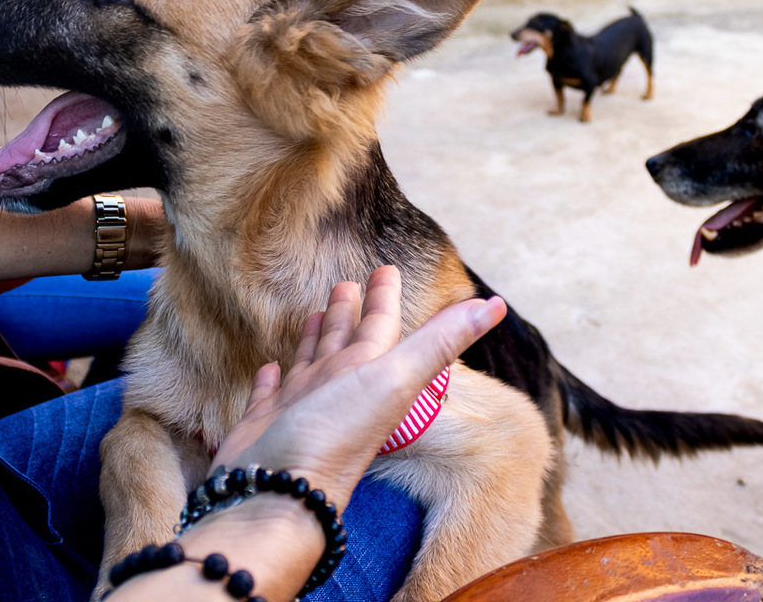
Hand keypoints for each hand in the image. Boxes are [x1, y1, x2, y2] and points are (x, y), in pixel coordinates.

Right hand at [211, 265, 506, 511]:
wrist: (281, 494)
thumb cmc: (337, 435)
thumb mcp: (396, 378)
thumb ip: (442, 341)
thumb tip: (498, 305)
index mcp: (370, 374)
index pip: (382, 325)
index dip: (385, 297)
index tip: (385, 269)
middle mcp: (338, 389)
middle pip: (347, 341)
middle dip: (349, 311)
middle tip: (347, 282)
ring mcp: (301, 408)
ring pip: (311, 362)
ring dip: (315, 338)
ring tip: (315, 314)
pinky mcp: (264, 424)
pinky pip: (270, 393)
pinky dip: (271, 377)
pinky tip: (270, 366)